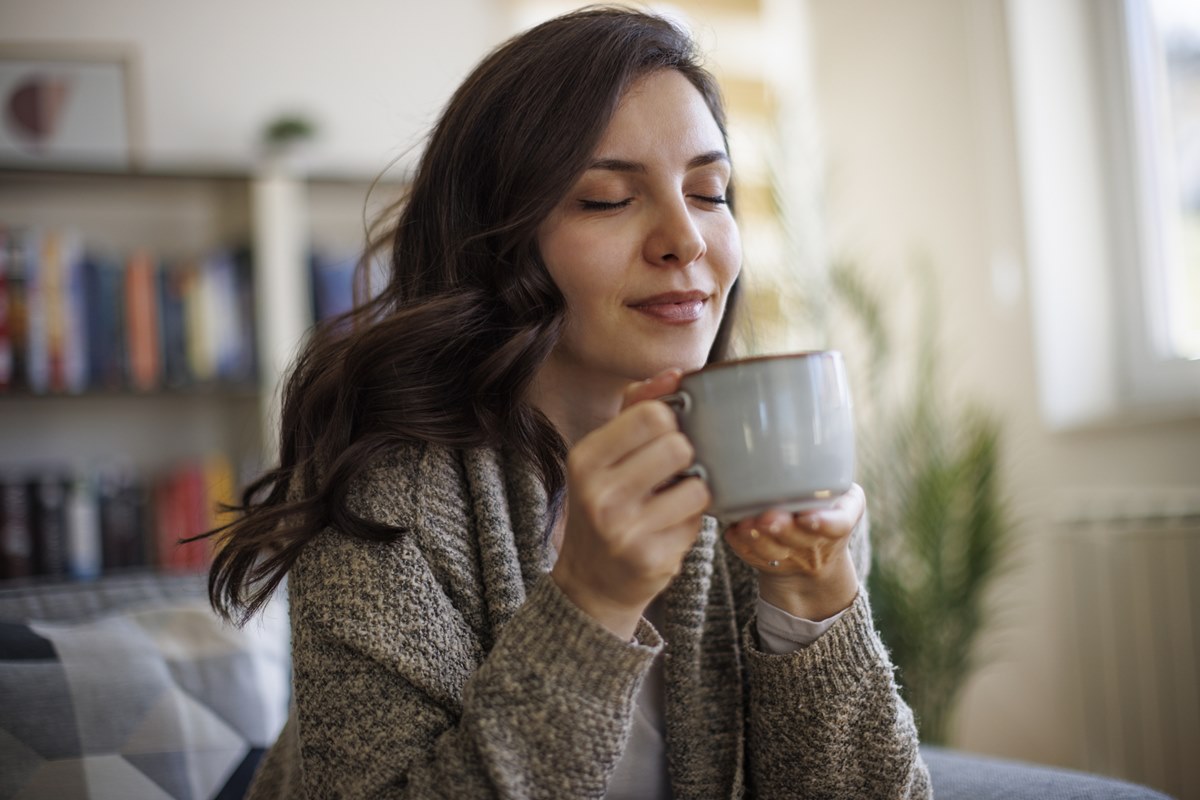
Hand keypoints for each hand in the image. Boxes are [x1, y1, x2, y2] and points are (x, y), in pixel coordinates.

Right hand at [551, 368, 710, 640]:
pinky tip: (671, 527)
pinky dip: (693, 520)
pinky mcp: (651, 559)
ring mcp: (624, 530)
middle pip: (678, 445)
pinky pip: (699, 521)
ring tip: (674, 500)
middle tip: (673, 471)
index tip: (666, 435)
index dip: (671, 420)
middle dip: (685, 455)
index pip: (651, 414)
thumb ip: (636, 407)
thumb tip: (676, 374)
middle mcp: (599, 494)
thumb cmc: (606, 503)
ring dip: (695, 490)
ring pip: (698, 485)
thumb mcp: (605, 454)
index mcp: (585, 458)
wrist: (592, 580)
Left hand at [723, 484, 865, 619]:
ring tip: (745, 524)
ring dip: (757, 539)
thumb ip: (823, 479)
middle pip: (801, 539)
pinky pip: (753, 558)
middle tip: (766, 518)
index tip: (808, 519)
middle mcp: (822, 544)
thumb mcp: (839, 493)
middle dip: (781, 528)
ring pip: (774, 552)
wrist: (815, 554)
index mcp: (844, 517)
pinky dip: (740, 545)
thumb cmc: (824, 507)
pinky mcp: (770, 566)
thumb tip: (788, 460)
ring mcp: (796, 560)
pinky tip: (732, 531)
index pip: (839, 524)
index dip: (824, 523)